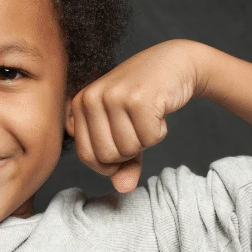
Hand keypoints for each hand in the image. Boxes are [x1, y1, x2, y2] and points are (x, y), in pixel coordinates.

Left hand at [67, 40, 204, 192]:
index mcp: (80, 103)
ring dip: (145, 139)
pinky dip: (159, 131)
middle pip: (107, 156)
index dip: (110, 161)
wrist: (172, 63)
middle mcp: (92, 97)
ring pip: (128, 149)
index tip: (123, 142)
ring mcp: (114, 96)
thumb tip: (122, 188)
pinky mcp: (139, 98)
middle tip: (137, 126)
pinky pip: (149, 139)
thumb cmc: (143, 99)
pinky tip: (159, 110)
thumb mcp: (124, 130)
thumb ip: (121, 163)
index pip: (87, 156)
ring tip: (147, 115)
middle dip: (129, 151)